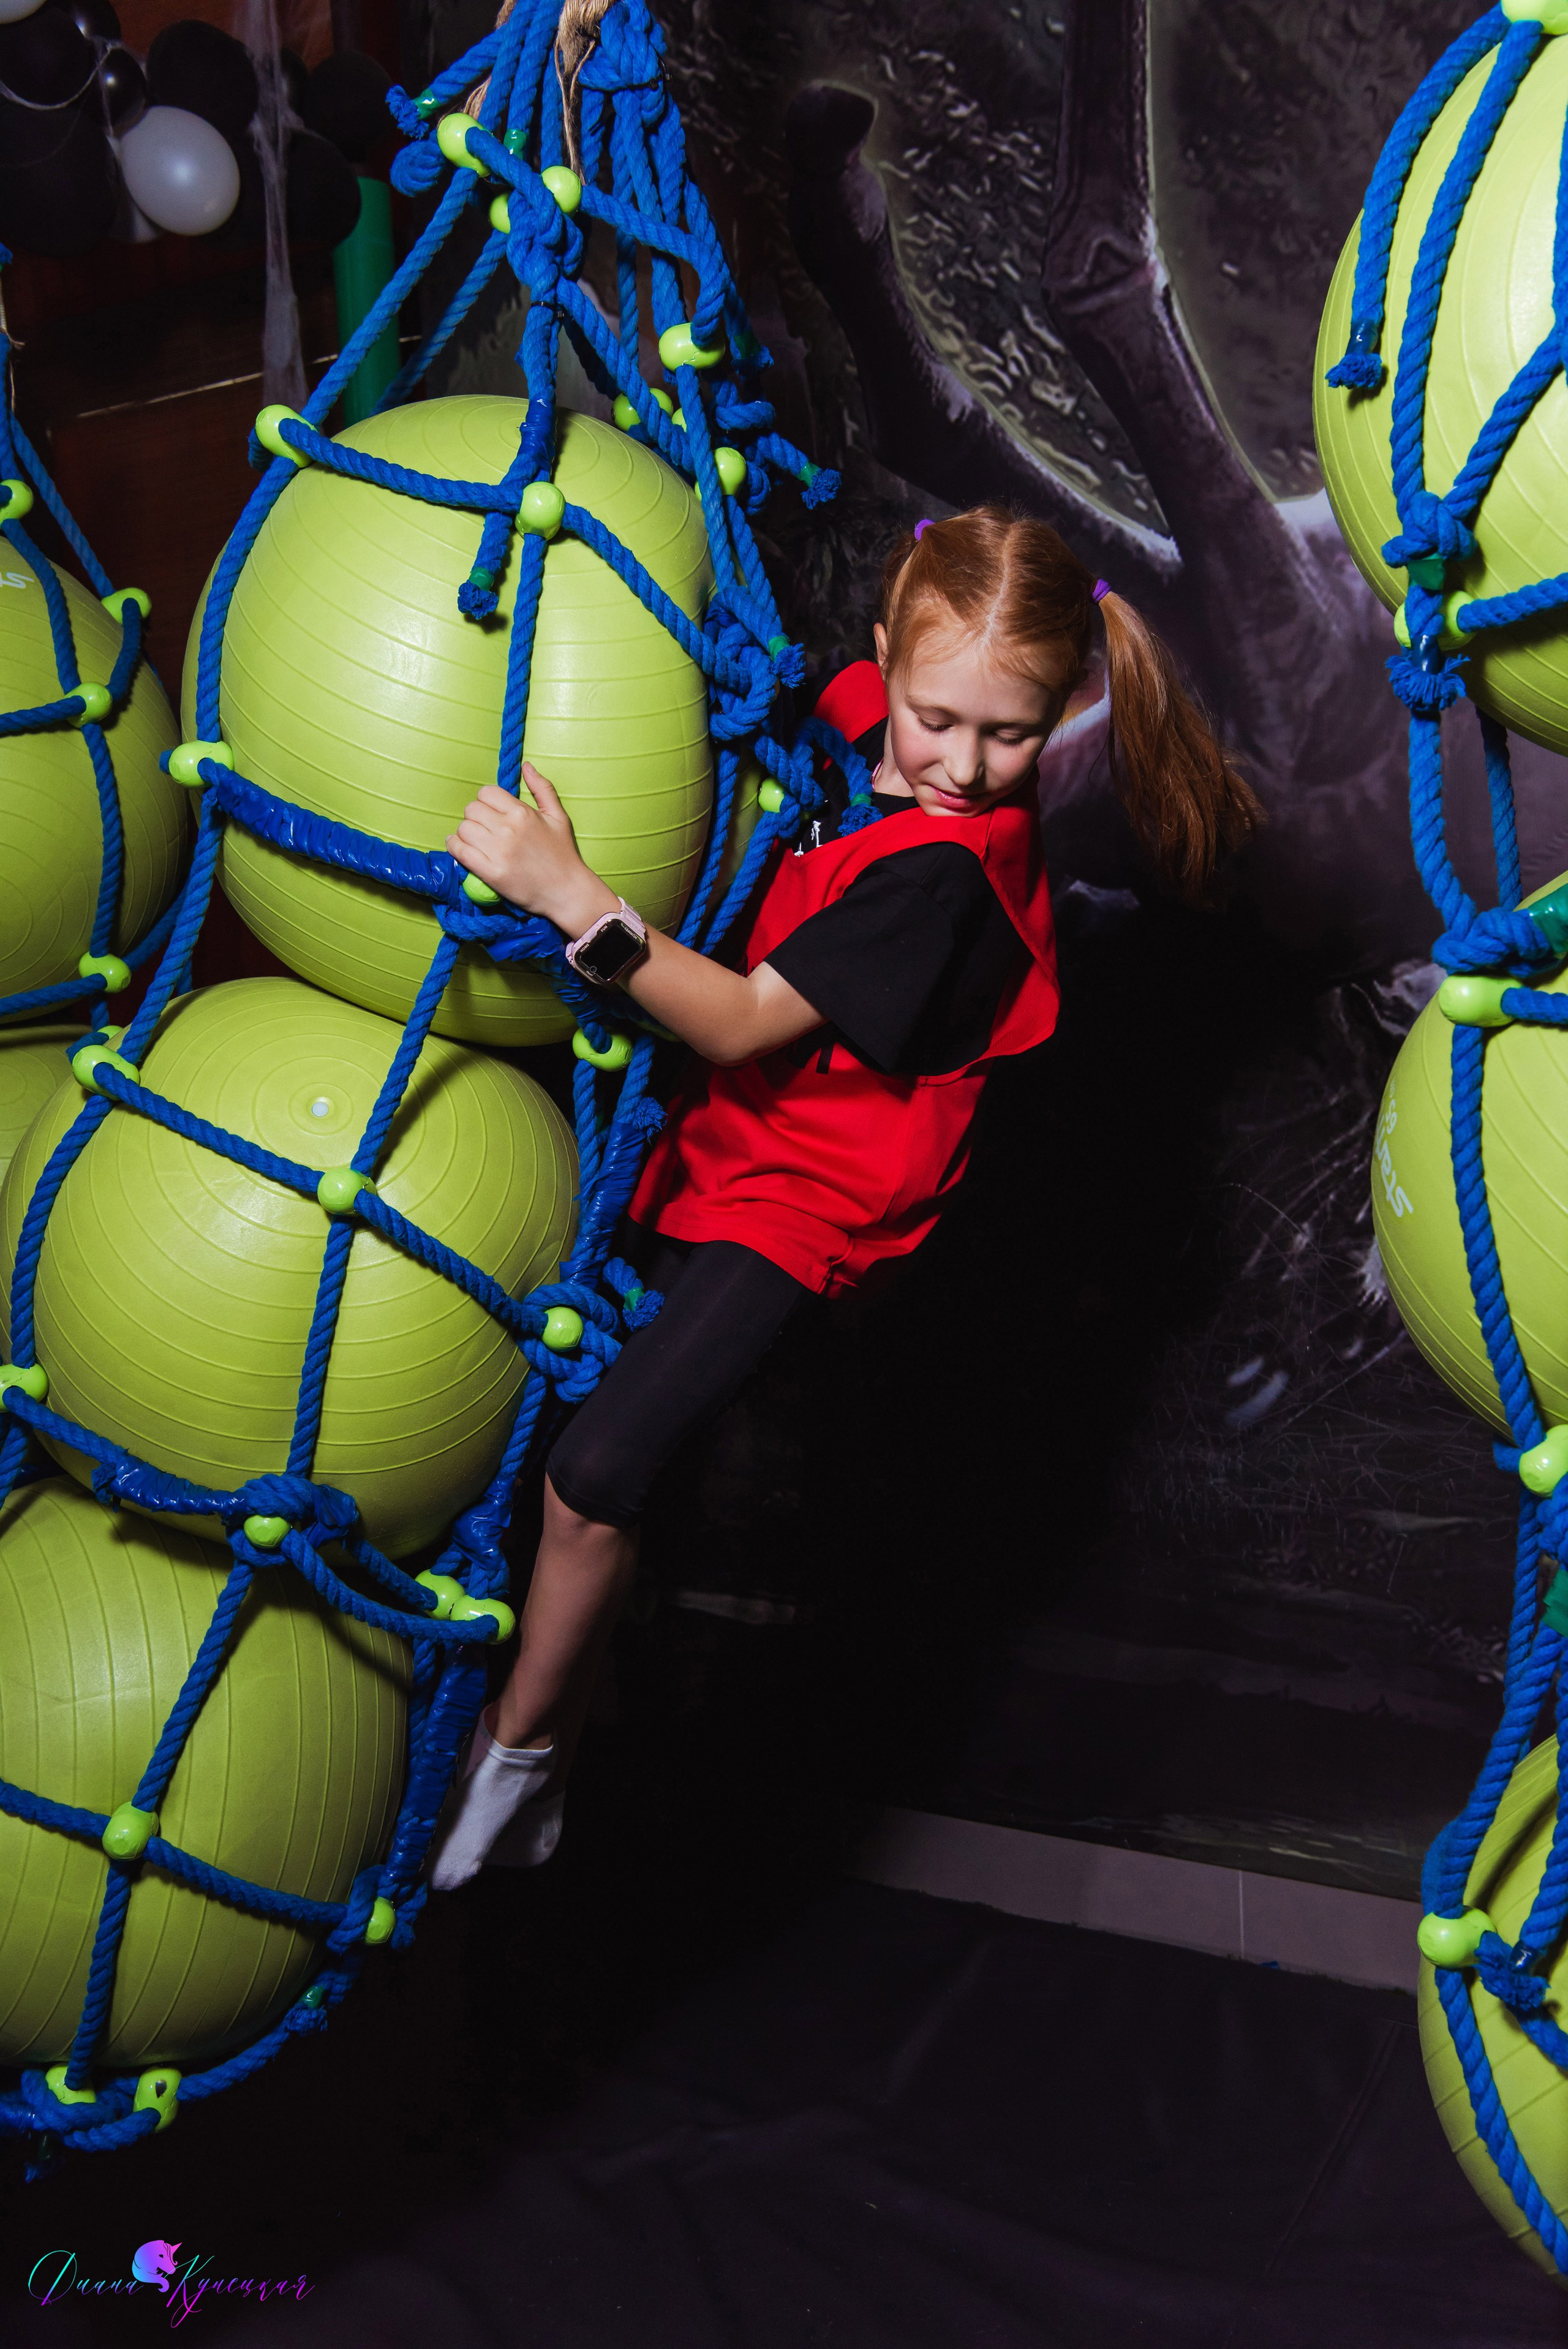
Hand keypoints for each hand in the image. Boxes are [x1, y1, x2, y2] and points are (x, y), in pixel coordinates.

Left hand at [446, 765, 617, 935]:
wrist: (566, 891)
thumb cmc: (563, 854)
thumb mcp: (558, 816)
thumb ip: (542, 788)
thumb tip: (526, 765)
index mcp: (522, 813)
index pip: (486, 793)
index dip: (485, 801)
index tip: (491, 812)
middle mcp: (507, 829)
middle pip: (471, 810)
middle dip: (474, 817)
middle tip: (483, 828)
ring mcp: (497, 851)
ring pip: (463, 829)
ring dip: (464, 833)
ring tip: (474, 840)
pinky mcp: (490, 872)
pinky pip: (459, 851)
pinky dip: (454, 847)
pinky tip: (460, 848)